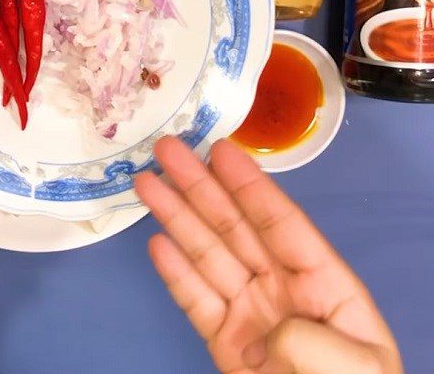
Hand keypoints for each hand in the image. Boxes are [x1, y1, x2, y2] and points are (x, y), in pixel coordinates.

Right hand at [134, 137, 402, 373]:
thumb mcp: (355, 370)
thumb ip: (315, 340)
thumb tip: (264, 326)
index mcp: (323, 285)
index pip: (282, 224)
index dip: (250, 186)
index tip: (220, 150)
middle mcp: (282, 290)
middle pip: (234, 228)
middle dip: (200, 187)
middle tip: (168, 149)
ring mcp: (249, 315)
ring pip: (207, 256)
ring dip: (176, 217)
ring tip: (146, 182)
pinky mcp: (223, 343)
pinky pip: (195, 301)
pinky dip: (175, 273)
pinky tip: (156, 242)